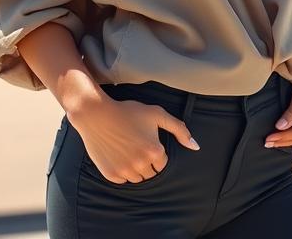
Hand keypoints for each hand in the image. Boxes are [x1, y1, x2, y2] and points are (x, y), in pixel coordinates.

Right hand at [68, 96, 200, 184]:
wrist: (96, 114)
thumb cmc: (128, 111)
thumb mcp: (157, 113)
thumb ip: (180, 129)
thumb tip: (196, 146)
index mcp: (154, 151)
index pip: (162, 164)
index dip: (155, 152)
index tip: (145, 141)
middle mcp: (141, 164)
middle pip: (150, 173)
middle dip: (146, 162)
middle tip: (135, 145)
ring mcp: (125, 171)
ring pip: (137, 179)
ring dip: (135, 169)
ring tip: (126, 150)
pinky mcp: (110, 174)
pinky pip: (122, 180)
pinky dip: (122, 171)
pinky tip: (117, 155)